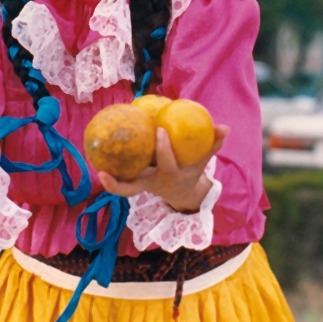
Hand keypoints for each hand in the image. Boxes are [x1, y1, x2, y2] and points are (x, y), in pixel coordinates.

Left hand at [99, 125, 228, 212]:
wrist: (184, 194)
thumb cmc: (191, 171)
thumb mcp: (203, 161)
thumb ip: (212, 144)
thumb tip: (225, 127)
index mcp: (170, 175)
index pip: (166, 162)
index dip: (164, 148)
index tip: (160, 130)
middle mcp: (153, 183)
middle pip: (133, 189)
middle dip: (121, 183)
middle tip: (106, 170)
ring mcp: (143, 186)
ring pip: (124, 189)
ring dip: (110, 183)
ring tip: (97, 168)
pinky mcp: (136, 184)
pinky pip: (121, 179)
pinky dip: (111, 173)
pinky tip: (100, 156)